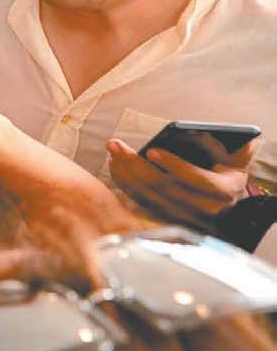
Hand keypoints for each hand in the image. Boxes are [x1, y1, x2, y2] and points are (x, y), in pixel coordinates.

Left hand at [107, 138, 251, 228]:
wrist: (232, 198)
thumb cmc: (230, 167)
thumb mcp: (236, 154)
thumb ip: (227, 144)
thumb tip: (209, 133)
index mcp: (225, 190)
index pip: (198, 179)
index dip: (174, 165)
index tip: (151, 150)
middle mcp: (207, 207)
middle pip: (165, 188)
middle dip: (136, 164)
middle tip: (115, 144)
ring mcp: (186, 215)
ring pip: (150, 196)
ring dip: (126, 173)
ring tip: (113, 151)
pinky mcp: (169, 217)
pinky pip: (142, 201)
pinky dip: (126, 183)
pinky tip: (115, 165)